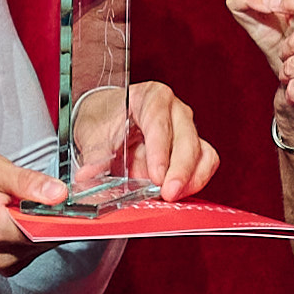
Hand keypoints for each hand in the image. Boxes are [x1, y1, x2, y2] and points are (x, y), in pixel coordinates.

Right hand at [0, 144, 66, 272]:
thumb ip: (26, 182)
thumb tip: (61, 194)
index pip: (51, 230)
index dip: (71, 215)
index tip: (83, 200)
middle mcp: (2, 255)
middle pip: (51, 239)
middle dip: (60, 217)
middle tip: (58, 191)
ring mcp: (2, 263)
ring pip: (44, 245)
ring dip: (48, 224)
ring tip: (36, 200)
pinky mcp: (4, 264)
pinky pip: (32, 249)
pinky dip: (36, 231)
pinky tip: (26, 214)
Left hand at [74, 80, 221, 203]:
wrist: (106, 120)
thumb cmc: (103, 119)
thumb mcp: (91, 132)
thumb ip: (93, 154)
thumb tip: (88, 173)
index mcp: (150, 97)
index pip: (160, 121)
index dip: (160, 150)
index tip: (155, 176)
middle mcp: (174, 111)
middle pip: (187, 139)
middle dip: (180, 170)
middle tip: (167, 193)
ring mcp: (186, 130)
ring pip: (203, 153)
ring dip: (191, 178)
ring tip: (172, 196)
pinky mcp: (192, 150)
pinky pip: (205, 165)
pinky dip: (195, 182)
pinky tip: (178, 193)